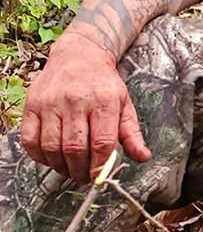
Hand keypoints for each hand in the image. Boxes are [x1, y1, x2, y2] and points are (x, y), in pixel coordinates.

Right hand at [20, 32, 150, 183]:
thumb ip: (132, 133)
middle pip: (74, 148)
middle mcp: (76, 101)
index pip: (101, 142)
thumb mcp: (124, 103)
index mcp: (104, 101)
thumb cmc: (103, 83)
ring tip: (70, 169)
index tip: (99, 177)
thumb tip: (143, 157)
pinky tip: (51, 158)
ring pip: (52, 147)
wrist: (79, 55)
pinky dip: (39, 156)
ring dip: (60, 166)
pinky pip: (30, 140)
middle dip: (80, 170)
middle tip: (84, 177)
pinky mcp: (32, 105)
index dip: (99, 166)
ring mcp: (51, 103)